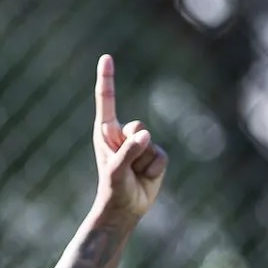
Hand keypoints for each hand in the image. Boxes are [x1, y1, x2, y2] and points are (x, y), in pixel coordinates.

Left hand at [91, 55, 167, 220]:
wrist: (125, 209)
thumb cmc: (113, 188)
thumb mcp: (116, 169)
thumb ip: (129, 151)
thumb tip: (146, 135)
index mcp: (107, 132)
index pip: (107, 101)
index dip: (107, 79)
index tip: (106, 58)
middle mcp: (124, 134)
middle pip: (137, 126)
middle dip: (133, 147)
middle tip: (124, 167)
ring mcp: (141, 144)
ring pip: (150, 143)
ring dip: (142, 162)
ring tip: (133, 175)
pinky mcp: (155, 155)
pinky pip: (161, 156)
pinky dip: (153, 170)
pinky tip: (144, 178)